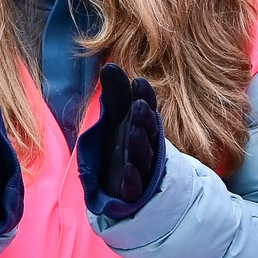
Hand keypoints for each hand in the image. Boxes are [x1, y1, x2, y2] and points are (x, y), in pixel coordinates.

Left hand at [78, 64, 167, 220]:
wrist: (127, 193)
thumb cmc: (123, 151)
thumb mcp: (117, 121)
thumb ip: (116, 95)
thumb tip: (111, 64)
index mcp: (141, 128)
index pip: (146, 111)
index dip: (144, 98)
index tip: (139, 83)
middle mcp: (144, 147)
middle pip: (146, 132)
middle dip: (143, 119)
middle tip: (138, 104)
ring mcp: (141, 170)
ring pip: (142, 156)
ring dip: (139, 143)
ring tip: (133, 129)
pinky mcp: (132, 193)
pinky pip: (134, 186)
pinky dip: (133, 178)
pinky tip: (129, 170)